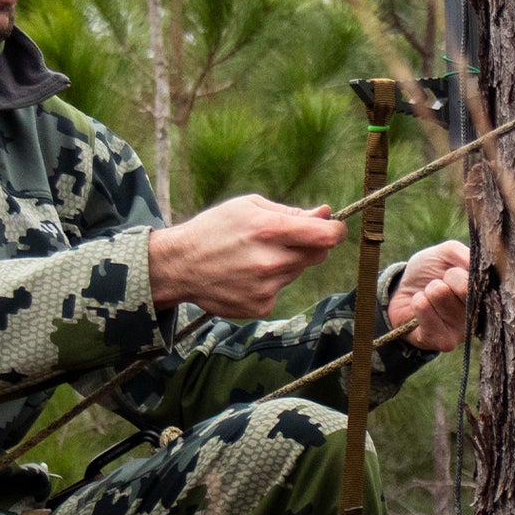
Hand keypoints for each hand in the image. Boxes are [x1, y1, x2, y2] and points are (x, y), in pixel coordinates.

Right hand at [148, 196, 344, 318]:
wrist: (179, 266)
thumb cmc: (214, 229)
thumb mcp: (248, 207)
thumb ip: (290, 212)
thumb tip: (325, 213)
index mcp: (270, 230)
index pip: (326, 236)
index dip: (334, 230)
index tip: (332, 229)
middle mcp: (271, 261)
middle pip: (316, 255)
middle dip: (308, 245)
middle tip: (280, 241)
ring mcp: (267, 287)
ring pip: (296, 272)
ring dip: (285, 263)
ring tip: (252, 258)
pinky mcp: (261, 307)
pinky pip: (279, 290)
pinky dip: (269, 283)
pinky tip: (245, 275)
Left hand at [388, 240, 470, 349]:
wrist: (402, 294)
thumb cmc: (429, 273)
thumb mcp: (446, 253)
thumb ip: (463, 255)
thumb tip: (476, 265)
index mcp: (485, 293)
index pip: (481, 278)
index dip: (460, 271)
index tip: (451, 272)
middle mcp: (480, 314)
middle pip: (462, 286)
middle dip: (444, 278)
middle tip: (440, 285)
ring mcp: (464, 330)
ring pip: (439, 293)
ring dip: (427, 291)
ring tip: (430, 298)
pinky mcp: (444, 342)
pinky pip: (423, 308)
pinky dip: (416, 301)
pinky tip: (420, 309)